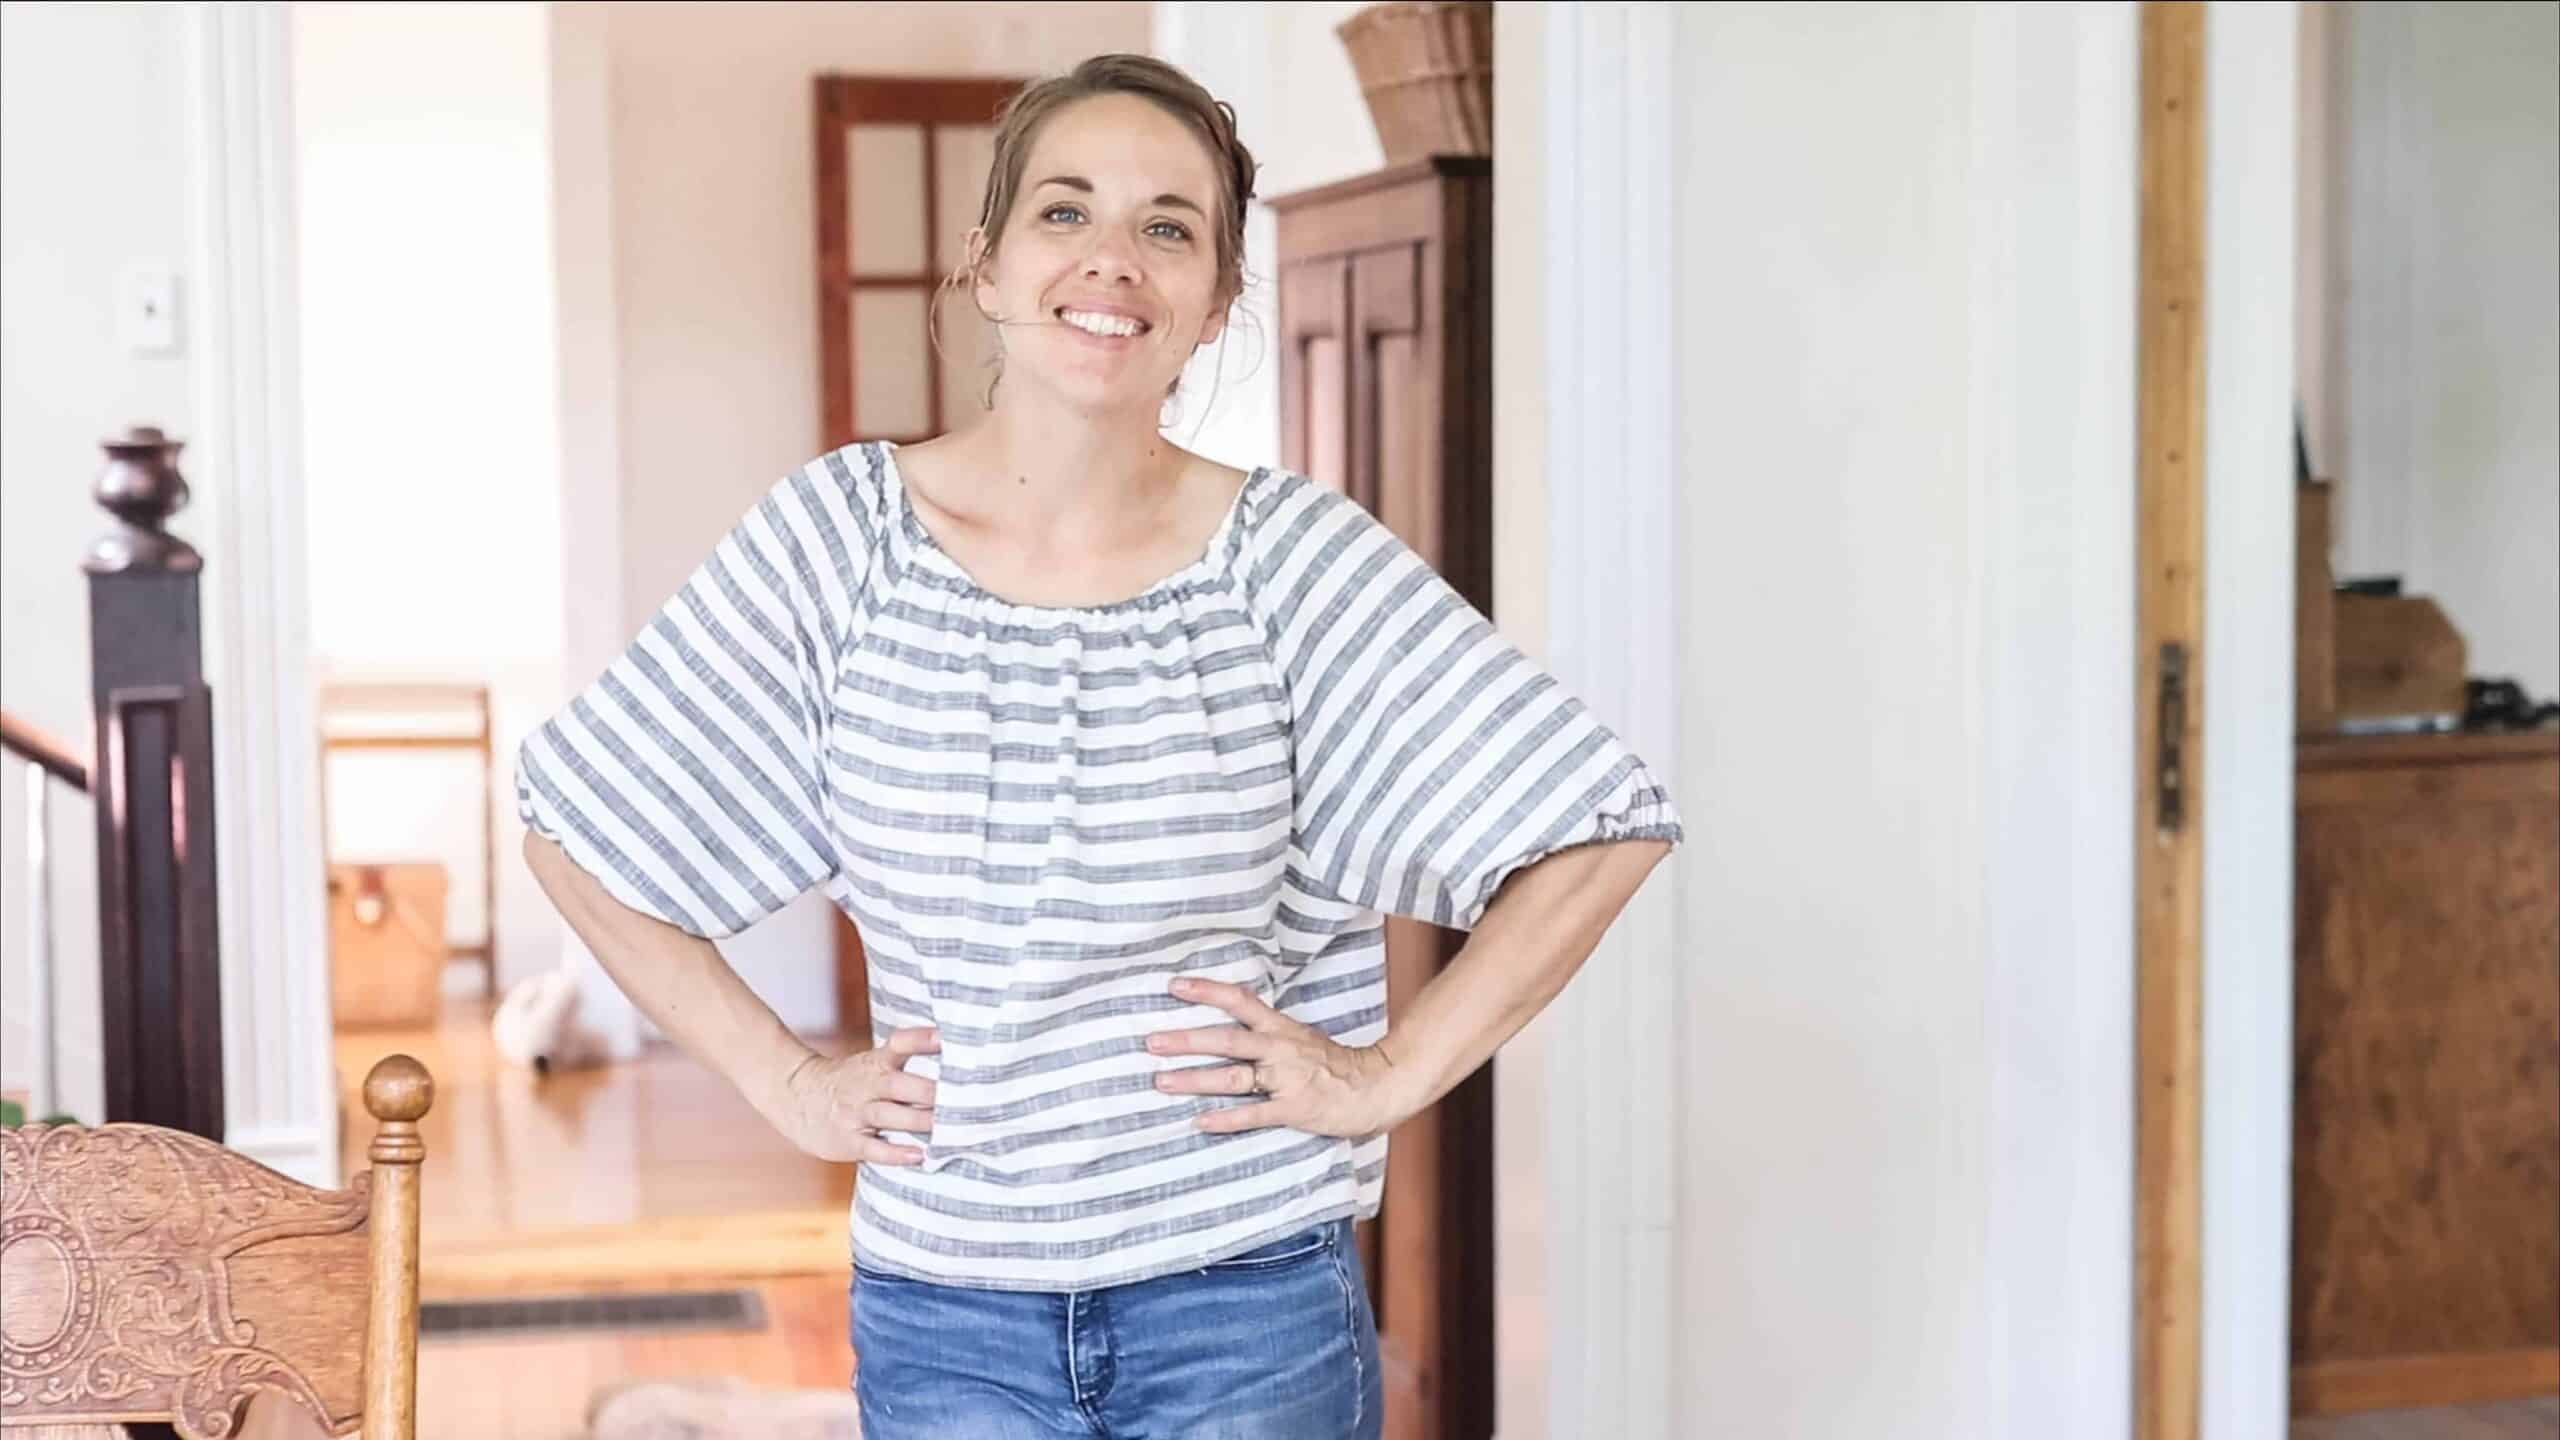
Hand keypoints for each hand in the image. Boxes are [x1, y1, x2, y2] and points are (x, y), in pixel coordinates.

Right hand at [762, 1026, 940, 1164]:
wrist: (796, 1098)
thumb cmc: (851, 1082)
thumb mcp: (871, 1064)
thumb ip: (906, 1064)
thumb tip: (956, 1064)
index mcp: (876, 1063)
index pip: (899, 1044)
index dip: (921, 1040)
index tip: (944, 1038)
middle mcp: (867, 1085)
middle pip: (900, 1084)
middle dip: (930, 1091)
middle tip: (963, 1098)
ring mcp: (855, 1113)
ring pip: (889, 1115)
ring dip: (919, 1120)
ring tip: (948, 1127)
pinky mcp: (848, 1140)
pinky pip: (873, 1147)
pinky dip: (895, 1152)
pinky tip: (917, 1154)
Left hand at [1146, 977, 1411, 1138]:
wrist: (1377, 1086)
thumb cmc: (1335, 1064)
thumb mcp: (1300, 1035)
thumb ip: (1268, 1028)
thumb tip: (1235, 1012)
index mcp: (1280, 1028)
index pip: (1239, 1000)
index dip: (1206, 991)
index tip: (1173, 985)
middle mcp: (1279, 1049)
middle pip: (1226, 1040)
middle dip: (1186, 1040)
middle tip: (1151, 1041)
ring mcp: (1285, 1080)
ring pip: (1233, 1077)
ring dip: (1195, 1079)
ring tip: (1161, 1081)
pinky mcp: (1293, 1109)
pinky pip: (1254, 1114)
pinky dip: (1226, 1119)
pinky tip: (1200, 1122)